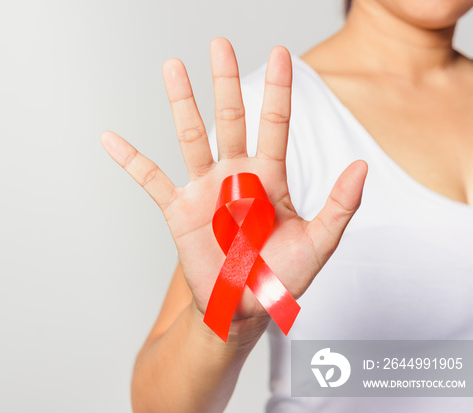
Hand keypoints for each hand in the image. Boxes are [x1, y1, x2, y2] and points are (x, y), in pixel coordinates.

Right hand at [101, 38, 366, 321]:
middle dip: (226, 81)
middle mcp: (235, 174)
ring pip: (191, 137)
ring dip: (182, 102)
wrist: (244, 306)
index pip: (275, 123)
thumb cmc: (281, 276)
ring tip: (173, 67)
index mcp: (270, 177)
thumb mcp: (319, 243)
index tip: (282, 53)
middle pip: (230, 118)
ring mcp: (204, 189)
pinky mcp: (179, 209)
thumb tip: (362, 166)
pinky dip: (130, 159)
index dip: (279, 89)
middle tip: (219, 45)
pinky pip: (150, 179)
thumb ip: (341, 206)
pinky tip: (111, 139)